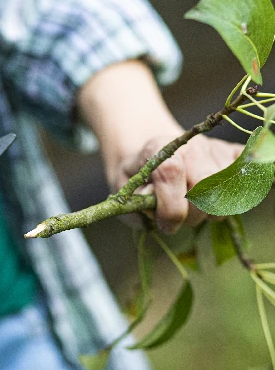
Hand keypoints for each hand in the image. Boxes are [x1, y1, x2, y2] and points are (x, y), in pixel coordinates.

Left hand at [77, 59, 242, 233]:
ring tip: (192, 206)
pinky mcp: (232, 153)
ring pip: (228, 192)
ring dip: (210, 210)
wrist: (149, 152)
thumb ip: (135, 202)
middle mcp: (191, 144)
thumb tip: (155, 208)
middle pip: (206, 187)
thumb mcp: (123, 190)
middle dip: (192, 214)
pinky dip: (234, 193)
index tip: (164, 224)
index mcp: (159, 148)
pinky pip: (247, 177)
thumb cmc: (136, 177)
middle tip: (179, 217)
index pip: (172, 174)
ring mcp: (215, 147)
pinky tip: (212, 196)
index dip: (170, 208)